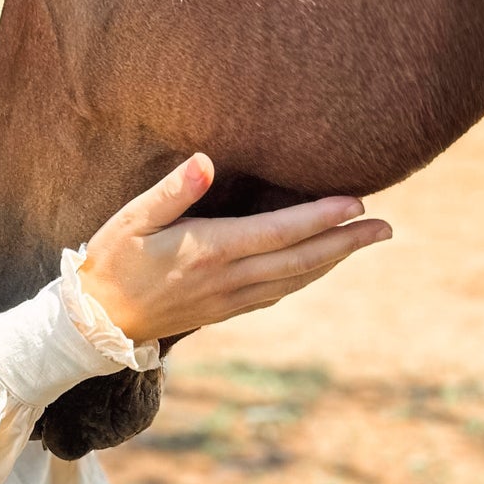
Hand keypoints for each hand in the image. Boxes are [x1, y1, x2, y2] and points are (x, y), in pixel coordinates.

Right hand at [78, 153, 391, 343]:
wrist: (96, 322)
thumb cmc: (111, 260)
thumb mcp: (131, 219)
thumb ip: (171, 191)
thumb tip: (205, 161)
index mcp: (209, 251)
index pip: (280, 232)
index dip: (322, 217)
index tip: (357, 202)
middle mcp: (227, 279)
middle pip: (300, 260)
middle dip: (346, 243)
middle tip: (386, 228)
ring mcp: (228, 299)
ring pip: (294, 279)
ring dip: (333, 261)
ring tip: (364, 241)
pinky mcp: (224, 311)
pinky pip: (277, 294)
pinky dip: (306, 277)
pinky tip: (319, 266)